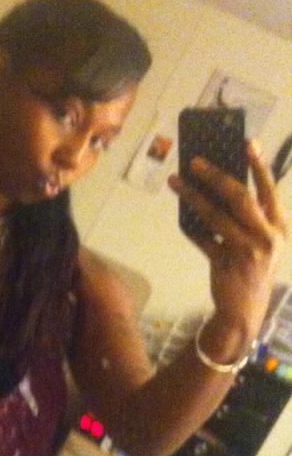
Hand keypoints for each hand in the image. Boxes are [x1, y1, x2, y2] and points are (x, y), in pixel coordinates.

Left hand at [169, 141, 287, 340]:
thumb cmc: (251, 270)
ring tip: (176, 181)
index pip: (269, 190)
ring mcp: (247, 251)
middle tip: (195, 162)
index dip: (258, 165)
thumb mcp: (261, 243)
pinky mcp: (226, 264)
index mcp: (279, 227)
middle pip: (239, 197)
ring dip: (193, 196)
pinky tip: (181, 216)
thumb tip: (219, 187)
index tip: (247, 143)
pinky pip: (203, 239)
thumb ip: (248, 219)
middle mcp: (268, 237)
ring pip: (215, 216)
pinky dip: (191, 227)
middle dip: (216, 176)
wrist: (245, 313)